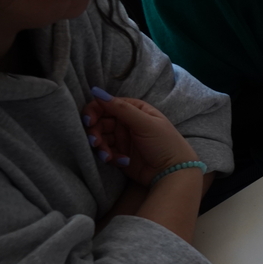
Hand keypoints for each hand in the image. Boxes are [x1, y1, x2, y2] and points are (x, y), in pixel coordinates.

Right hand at [83, 91, 198, 186]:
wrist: (173, 172)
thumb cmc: (165, 143)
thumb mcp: (145, 123)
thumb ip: (121, 108)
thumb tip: (96, 91)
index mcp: (134, 109)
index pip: (106, 105)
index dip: (94, 112)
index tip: (89, 122)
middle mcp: (126, 122)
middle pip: (99, 123)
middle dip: (94, 133)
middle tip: (95, 143)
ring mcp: (122, 139)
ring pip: (100, 138)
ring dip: (101, 147)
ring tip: (108, 156)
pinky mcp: (119, 154)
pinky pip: (106, 152)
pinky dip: (109, 157)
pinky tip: (122, 162)